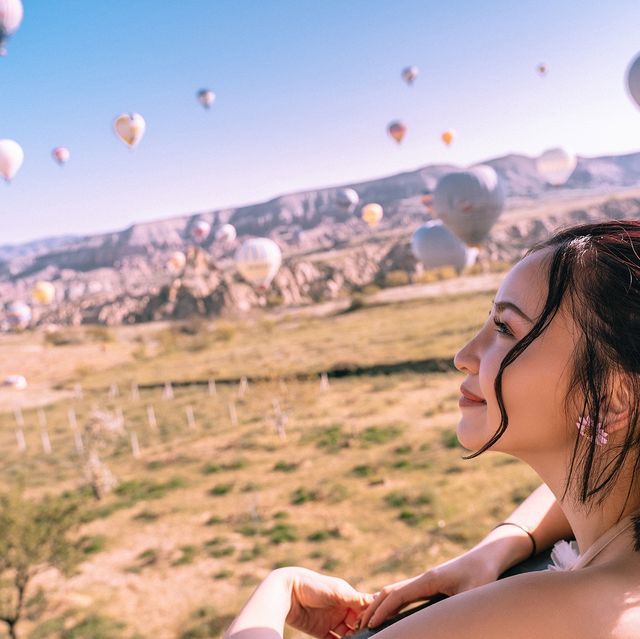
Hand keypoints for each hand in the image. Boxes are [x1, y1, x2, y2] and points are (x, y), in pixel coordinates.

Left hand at [282, 566, 374, 638]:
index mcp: (347, 596)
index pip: (364, 609)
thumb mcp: (337, 591)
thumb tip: (377, 599)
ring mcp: (331, 621)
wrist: (288, 591)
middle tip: (370, 637)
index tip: (378, 625)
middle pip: (357, 624)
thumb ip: (356, 598)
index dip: (370, 617)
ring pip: (347, 635)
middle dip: (363, 631)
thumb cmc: (314, 586)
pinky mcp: (320, 631)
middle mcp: (341, 609)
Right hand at [357, 547, 499, 628]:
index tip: (371, 626)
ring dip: (381, 604)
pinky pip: (405, 593)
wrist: (489, 555)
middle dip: (374, 608)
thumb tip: (451, 626)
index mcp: (428, 580)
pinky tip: (392, 612)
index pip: (397, 595)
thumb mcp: (473, 595)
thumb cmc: (483, 574)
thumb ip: (459, 611)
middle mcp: (423, 578)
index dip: (382, 611)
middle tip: (361, 626)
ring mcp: (426, 579)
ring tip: (370, 620)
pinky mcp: (431, 583)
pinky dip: (392, 602)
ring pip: (396, 591)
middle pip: (390, 591)